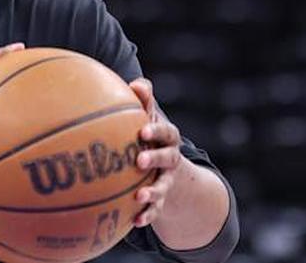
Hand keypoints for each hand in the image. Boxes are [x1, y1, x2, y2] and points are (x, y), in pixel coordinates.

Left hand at [128, 77, 188, 227]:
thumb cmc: (150, 134)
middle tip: (139, 161)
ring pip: (163, 186)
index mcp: (168, 138)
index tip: (142, 131)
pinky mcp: (161, 199)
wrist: (167, 165)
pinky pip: (156, 209)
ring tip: (139, 198)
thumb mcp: (149, 117)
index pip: (166, 132)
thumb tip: (136, 83)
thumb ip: (143, 101)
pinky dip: (147, 215)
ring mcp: (167, 180)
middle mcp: (170, 158)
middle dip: (155, 159)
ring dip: (153, 193)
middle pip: (167, 158)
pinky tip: (135, 222)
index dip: (156, 131)